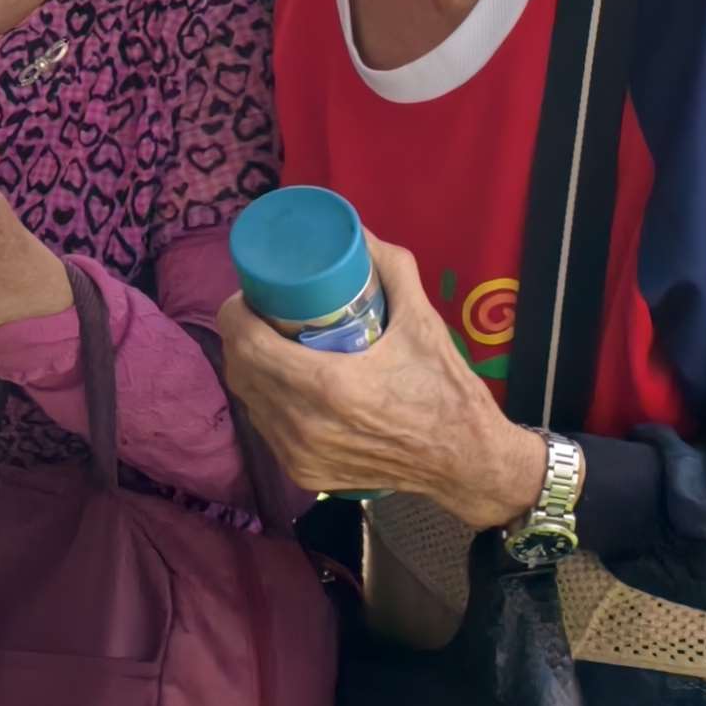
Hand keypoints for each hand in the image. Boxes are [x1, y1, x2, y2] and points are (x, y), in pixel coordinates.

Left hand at [214, 233, 549, 527]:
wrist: (467, 461)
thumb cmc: (446, 389)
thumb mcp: (423, 321)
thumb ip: (392, 268)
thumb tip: (357, 232)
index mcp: (327, 386)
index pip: (247, 342)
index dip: (238, 313)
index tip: (252, 295)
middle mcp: (304, 425)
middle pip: (241, 369)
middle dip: (243, 336)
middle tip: (264, 314)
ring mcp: (300, 455)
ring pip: (250, 401)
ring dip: (252, 368)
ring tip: (272, 344)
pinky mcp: (306, 473)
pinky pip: (267, 428)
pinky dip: (268, 402)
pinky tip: (285, 384)